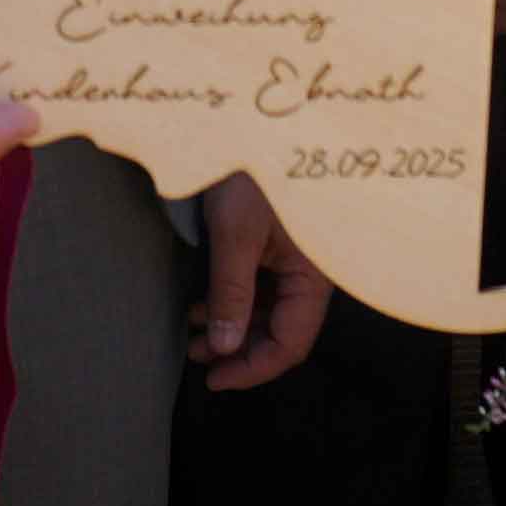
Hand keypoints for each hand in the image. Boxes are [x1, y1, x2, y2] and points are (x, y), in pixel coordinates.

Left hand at [188, 172, 330, 393]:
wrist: (248, 125)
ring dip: (231, 329)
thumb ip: (232, 294)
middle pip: (280, 331)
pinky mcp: (275, 247)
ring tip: (192, 335)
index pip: (291, 342)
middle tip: (196, 358)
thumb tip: (224, 347)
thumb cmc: (249, 174)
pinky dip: (231, 303)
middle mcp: (308, 273)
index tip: (214, 379)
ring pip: (267, 312)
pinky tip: (202, 306)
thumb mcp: (235, 235)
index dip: (253, 368)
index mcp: (313, 275)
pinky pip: (259, 289)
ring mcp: (293, 260)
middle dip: (237, 350)